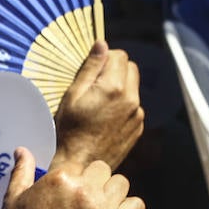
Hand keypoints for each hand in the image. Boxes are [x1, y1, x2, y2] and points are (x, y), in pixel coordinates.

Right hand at [0, 150, 144, 208]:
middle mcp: (84, 190)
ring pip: (121, 184)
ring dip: (111, 194)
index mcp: (61, 178)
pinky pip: (137, 206)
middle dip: (94, 182)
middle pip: (104, 171)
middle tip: (82, 202)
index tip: (68, 194)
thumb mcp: (13, 199)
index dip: (76, 178)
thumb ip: (22, 171)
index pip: (82, 164)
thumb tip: (22, 150)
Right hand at [53, 41, 143, 170]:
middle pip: (131, 68)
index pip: (120, 55)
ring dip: (119, 87)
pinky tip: (105, 117)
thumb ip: (90, 68)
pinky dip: (122, 105)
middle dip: (115, 70)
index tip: (92, 68)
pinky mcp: (138, 127)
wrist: (81, 164)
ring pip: (133, 87)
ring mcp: (137, 114)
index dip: (105, 57)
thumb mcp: (73, 95)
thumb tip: (101, 44)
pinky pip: (134, 106)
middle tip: (95, 83)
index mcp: (114, 88)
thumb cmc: (70, 130)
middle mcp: (131, 99)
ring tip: (98, 103)